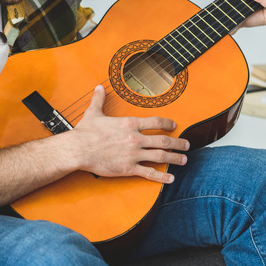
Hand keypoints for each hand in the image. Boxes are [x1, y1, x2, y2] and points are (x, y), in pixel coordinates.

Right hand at [70, 85, 188, 182]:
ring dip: (175, 158)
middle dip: (178, 143)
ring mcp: (133, 154)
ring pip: (161, 156)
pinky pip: (149, 173)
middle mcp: (135, 138)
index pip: (156, 121)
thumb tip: (98, 87)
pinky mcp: (128, 168)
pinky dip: (162, 176)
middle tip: (187, 145)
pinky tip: (171, 178)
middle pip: (164, 140)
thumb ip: (99, 99)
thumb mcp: (93, 112)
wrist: (78, 149)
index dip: (168, 123)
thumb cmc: (85, 132)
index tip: (174, 125)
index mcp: (130, 124)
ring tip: (184, 160)